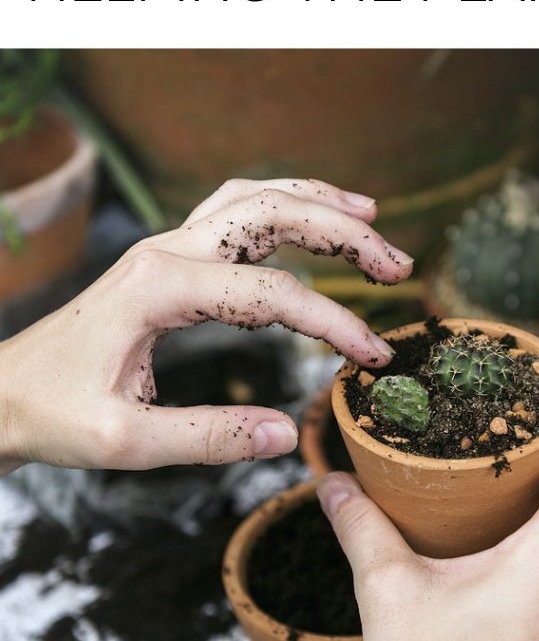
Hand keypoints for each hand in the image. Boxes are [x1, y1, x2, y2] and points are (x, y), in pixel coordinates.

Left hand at [0, 178, 412, 474]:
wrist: (1, 391)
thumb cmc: (53, 414)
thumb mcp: (126, 442)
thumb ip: (209, 437)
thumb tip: (286, 434)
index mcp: (159, 288)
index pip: (272, 294)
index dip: (333, 323)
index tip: (372, 358)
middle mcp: (165, 251)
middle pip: (272, 214)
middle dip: (343, 232)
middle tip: (397, 265)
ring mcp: (165, 247)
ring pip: (254, 198)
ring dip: (317, 202)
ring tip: (371, 216)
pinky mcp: (167, 258)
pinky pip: (233, 212)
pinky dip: (282, 205)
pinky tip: (309, 218)